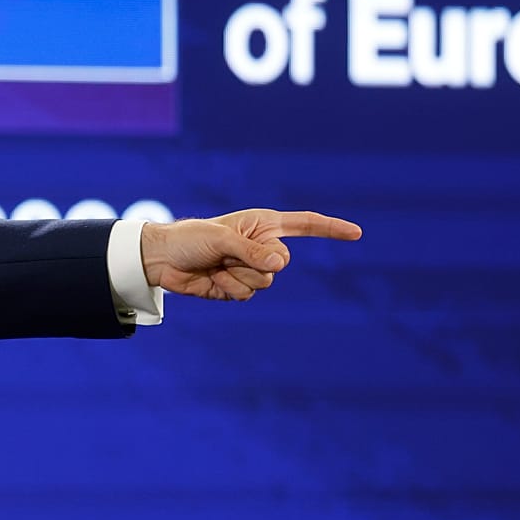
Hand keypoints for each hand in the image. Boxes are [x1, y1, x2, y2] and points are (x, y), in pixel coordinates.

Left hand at [140, 209, 360, 300]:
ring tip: (217, 265)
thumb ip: (252, 251)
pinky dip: (229, 289)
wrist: (163, 260)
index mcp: (263, 224)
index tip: (356, 232)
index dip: (331, 228)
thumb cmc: (190, 238)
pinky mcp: (238, 287)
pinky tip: (213, 279)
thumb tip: (280, 265)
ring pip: (265, 282)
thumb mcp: (222, 239)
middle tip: (226, 253)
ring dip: (238, 276)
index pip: (305, 225)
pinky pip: (247, 295)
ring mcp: (250, 269)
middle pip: (281, 262)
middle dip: (253, 261)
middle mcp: (262, 246)